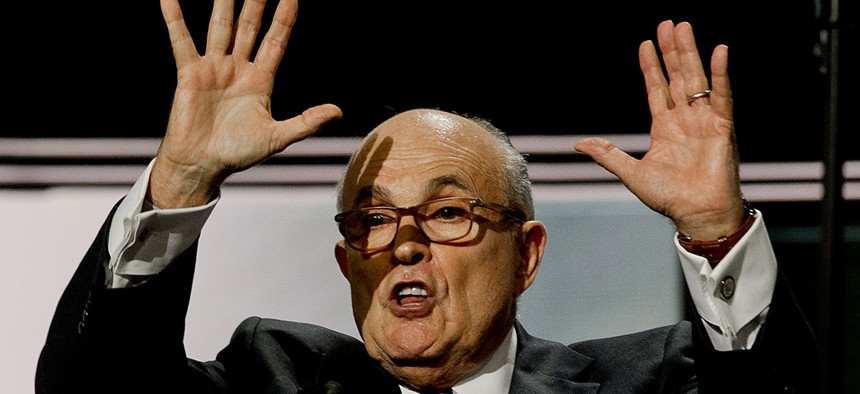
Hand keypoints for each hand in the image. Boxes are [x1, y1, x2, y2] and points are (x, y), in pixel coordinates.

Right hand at [150, 0, 342, 207]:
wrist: (203, 164)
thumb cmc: (238, 153)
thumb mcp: (278, 137)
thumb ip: (306, 122)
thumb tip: (338, 112)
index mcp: (260, 80)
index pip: (275, 41)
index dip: (284, 19)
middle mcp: (237, 68)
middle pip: (249, 27)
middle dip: (256, 2)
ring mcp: (213, 68)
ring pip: (221, 27)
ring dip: (223, 3)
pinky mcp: (190, 74)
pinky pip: (182, 42)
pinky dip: (175, 20)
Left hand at [575, 21, 743, 239]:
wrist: (696, 214)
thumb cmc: (668, 197)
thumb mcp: (631, 172)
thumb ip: (607, 155)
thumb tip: (578, 143)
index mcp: (664, 128)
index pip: (657, 89)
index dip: (651, 67)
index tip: (646, 44)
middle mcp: (685, 120)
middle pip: (677, 77)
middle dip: (671, 51)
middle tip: (667, 24)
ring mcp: (704, 121)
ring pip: (696, 79)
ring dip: (689, 53)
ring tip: (683, 27)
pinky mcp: (722, 126)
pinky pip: (722, 95)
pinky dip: (721, 74)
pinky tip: (719, 51)